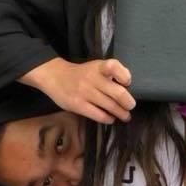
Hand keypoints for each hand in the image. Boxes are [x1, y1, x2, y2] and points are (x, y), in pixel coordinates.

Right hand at [19, 57, 134, 124]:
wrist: (55, 77)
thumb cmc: (81, 73)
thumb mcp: (95, 67)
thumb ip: (110, 73)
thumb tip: (127, 84)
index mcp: (98, 67)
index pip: (114, 67)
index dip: (124, 75)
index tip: (127, 82)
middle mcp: (92, 78)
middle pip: (117, 93)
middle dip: (128, 102)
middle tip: (131, 106)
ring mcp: (85, 93)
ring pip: (110, 106)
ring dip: (121, 113)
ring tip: (125, 116)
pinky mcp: (78, 105)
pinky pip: (98, 115)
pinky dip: (108, 119)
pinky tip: (110, 118)